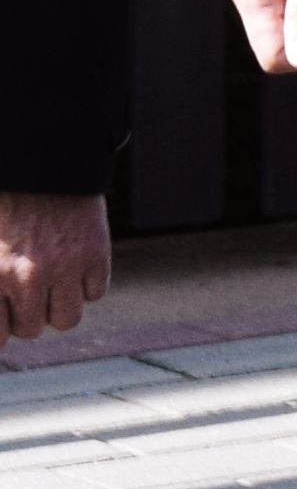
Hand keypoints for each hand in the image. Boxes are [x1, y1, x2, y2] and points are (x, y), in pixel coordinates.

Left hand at [0, 193, 108, 340]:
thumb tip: (2, 321)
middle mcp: (27, 277)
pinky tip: (75, 262)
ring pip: (67, 320)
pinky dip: (87, 283)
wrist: (41, 159)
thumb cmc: (5, 202)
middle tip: (27, 290)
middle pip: (31, 329)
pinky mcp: (95, 255)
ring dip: (59, 305)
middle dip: (29, 314)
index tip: (7, 314)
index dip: (3, 326)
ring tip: (54, 282)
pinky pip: (95, 292)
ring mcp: (64, 267)